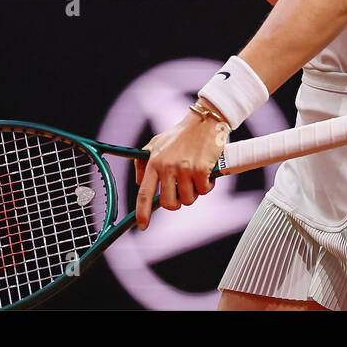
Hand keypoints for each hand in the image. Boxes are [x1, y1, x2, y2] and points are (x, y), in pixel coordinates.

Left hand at [133, 111, 229, 229]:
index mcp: (154, 162)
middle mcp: (167, 167)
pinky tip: (206, 171)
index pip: (144, 193)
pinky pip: (204, 191)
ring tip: (196, 175)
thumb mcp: (157, 142)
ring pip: (189, 199)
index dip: (142, 213)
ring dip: (194, 191)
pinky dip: (207, 185)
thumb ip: (144, 161)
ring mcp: (184, 169)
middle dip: (177, 202)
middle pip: (169, 203)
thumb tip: (139, 183)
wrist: (205, 120)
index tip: (142, 226)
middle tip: (183, 190)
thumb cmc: (181, 133)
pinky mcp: (201, 170)